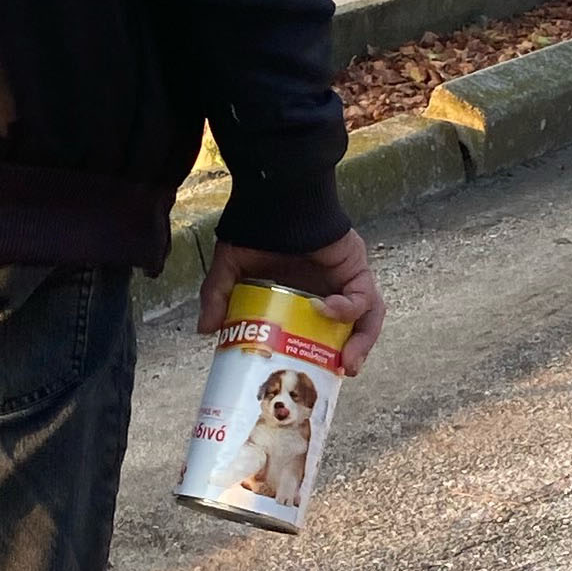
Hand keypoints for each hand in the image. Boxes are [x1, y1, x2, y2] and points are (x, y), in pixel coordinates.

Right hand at [201, 224, 384, 373]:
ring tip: (344, 362)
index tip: (312, 375)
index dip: (322, 354)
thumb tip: (203, 331)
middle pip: (352, 329)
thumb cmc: (255, 227)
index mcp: (305, 293)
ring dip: (361, 341)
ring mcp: (345, 277)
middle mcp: (330, 288)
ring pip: (367, 316)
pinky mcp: (356, 264)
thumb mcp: (230, 269)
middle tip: (336, 375)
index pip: (324, 330)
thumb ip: (219, 297)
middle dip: (349, 354)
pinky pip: (364, 294)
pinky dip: (348, 307)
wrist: (274, 195)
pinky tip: (325, 309)